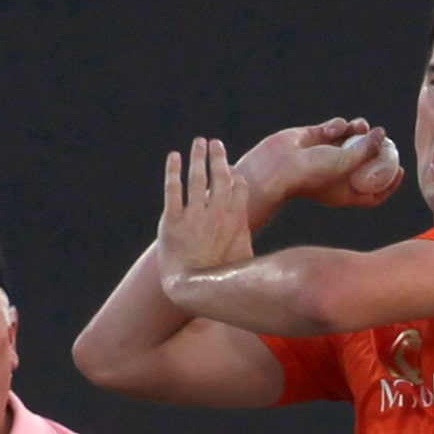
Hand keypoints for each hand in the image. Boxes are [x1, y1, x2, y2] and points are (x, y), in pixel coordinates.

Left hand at [157, 138, 252, 296]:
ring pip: (197, 177)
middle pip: (220, 176)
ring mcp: (194, 216)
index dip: (233, 173)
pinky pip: (173, 189)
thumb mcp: (244, 258)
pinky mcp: (172, 221)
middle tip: (214, 144)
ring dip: (198, 156)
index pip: (238, 185)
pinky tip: (173, 157)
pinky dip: (173, 170)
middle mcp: (216, 214)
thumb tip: (262, 242)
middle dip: (218, 156)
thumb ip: (247, 238)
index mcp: (236, 220)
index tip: (229, 167)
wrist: (192, 291)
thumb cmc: (221, 280)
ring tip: (198, 143)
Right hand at [235, 120, 403, 220]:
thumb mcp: (346, 163)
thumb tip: (382, 133)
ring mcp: (326, 156)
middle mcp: (337, 175)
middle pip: (365, 163)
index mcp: (345, 192)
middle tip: (384, 137)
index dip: (389, 183)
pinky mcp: (316, 139)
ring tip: (360, 127)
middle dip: (376, 149)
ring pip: (351, 140)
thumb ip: (367, 149)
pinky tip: (329, 130)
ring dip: (358, 131)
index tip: (401, 169)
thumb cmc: (311, 174)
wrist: (277, 166)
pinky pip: (335, 128)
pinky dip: (337, 126)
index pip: (372, 192)